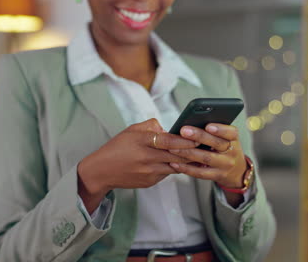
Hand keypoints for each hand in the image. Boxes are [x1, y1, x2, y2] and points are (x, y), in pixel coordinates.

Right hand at [78, 119, 198, 196]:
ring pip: (175, 166)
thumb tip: (168, 129)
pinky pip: (167, 173)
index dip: (185, 140)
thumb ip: (151, 126)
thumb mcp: (131, 130)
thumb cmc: (117, 147)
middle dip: (192, 151)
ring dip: (186, 161)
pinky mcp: (150, 182)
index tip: (197, 137)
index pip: (168, 140)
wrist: (101, 171)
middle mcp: (147, 158)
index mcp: (142, 142)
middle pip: (176, 155)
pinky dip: (174, 167)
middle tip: (205, 146)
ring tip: (199, 155)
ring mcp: (149, 172)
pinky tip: (181, 163)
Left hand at [168, 123, 246, 188]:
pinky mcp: (217, 176)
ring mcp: (225, 165)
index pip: (231, 132)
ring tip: (173, 148)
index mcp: (233, 139)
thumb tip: (190, 121)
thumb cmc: (224, 149)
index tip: (208, 125)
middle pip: (216, 144)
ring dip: (188, 153)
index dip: (220, 129)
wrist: (236, 172)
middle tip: (183, 131)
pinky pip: (200, 173)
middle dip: (199, 136)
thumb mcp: (225, 138)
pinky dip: (186, 168)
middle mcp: (232, 152)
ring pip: (206, 158)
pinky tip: (174, 163)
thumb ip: (212, 131)